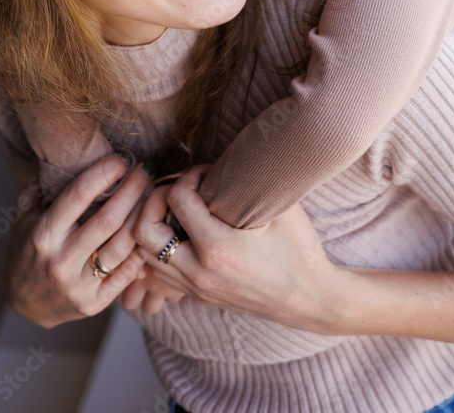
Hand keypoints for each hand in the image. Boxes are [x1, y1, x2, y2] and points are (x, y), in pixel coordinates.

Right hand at [3, 154, 149, 327]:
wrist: (23, 305)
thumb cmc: (26, 251)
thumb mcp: (22, 218)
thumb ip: (37, 188)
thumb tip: (59, 158)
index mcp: (42, 236)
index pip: (77, 196)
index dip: (103, 173)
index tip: (120, 159)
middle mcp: (60, 262)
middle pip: (108, 220)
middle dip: (131, 190)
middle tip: (144, 172)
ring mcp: (78, 286)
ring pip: (122, 246)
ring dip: (141, 217)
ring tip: (150, 197)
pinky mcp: (94, 304)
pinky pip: (126, 273)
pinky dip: (140, 249)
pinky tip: (147, 228)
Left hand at [133, 165, 340, 332]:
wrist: (309, 298)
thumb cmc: (299, 249)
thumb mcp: (280, 207)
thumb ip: (250, 181)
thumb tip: (228, 156)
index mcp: (218, 247)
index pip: (177, 198)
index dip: (189, 175)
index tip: (206, 172)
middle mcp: (200, 271)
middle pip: (144, 231)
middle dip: (153, 201)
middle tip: (177, 190)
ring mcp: (197, 287)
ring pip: (145, 257)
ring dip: (152, 227)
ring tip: (174, 211)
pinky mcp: (199, 296)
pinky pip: (159, 275)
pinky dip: (159, 252)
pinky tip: (178, 235)